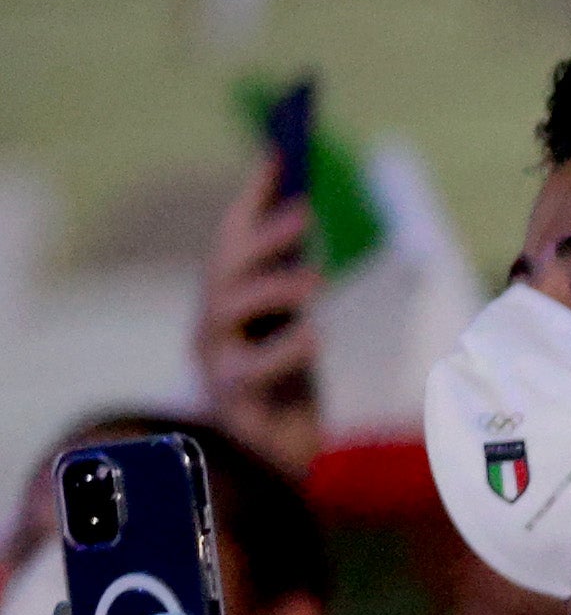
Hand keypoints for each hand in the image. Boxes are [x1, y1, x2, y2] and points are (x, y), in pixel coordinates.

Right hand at [191, 155, 322, 474]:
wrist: (274, 462)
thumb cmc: (284, 388)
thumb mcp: (293, 326)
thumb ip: (292, 278)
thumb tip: (302, 214)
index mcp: (227, 302)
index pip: (233, 239)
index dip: (253, 197)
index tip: (280, 151)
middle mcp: (212, 327)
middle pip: (224, 269)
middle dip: (262, 235)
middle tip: (307, 212)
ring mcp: (215, 365)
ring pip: (226, 313)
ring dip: (271, 287)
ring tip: (315, 278)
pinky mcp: (233, 404)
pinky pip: (251, 372)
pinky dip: (285, 350)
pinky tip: (313, 337)